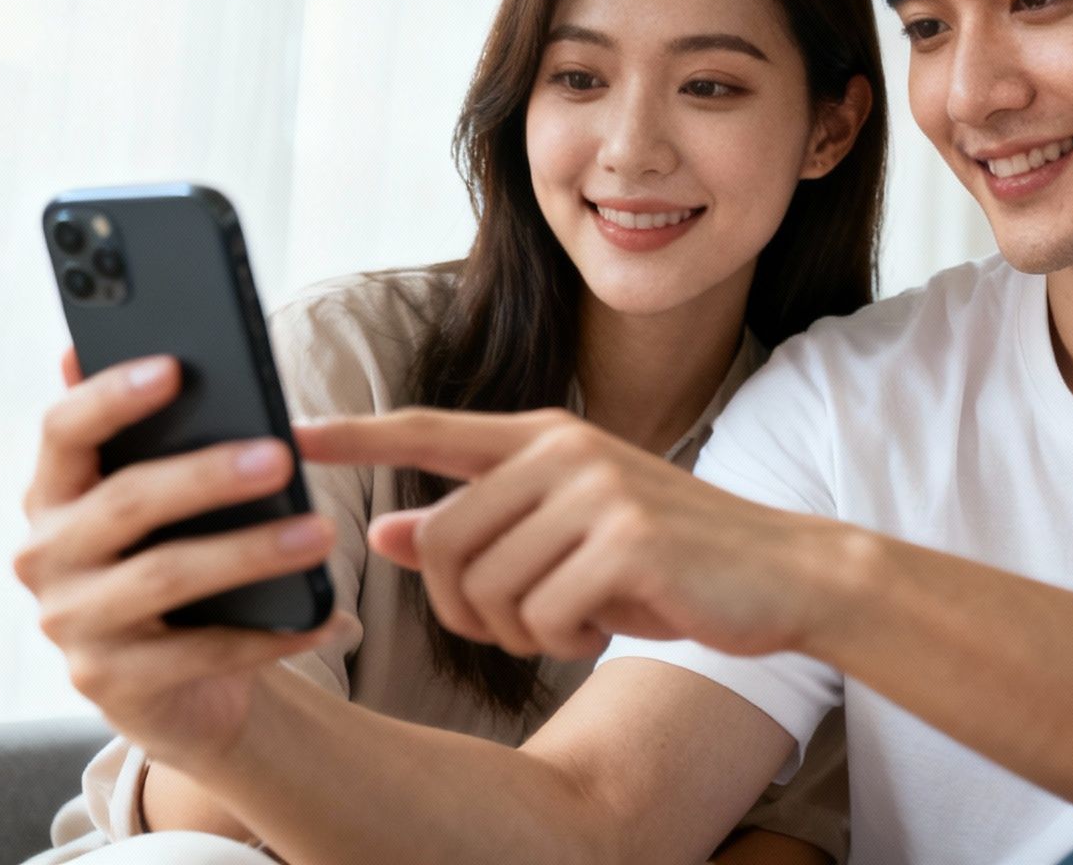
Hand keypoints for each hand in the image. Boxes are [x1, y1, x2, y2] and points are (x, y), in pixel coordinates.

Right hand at [14, 348, 347, 771]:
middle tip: (280, 455)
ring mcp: (73, 624)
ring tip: (321, 532)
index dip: (111, 396)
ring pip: (165, 576)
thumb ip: (153, 438)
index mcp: (53, 494)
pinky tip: (326, 615)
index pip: (63, 431)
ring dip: (250, 552)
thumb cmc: (173, 564)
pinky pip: (202, 652)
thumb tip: (139, 353)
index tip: (174, 367)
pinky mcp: (110, 684)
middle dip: (207, 474)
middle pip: (125, 501)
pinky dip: (271, 634)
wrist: (176, 687)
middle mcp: (45, 557)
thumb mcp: (160, 505)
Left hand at [295, 409, 856, 661]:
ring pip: (487, 586)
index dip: (356, 433)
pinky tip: (604, 630)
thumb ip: (481, 529)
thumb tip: (384, 532)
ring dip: (520, 632)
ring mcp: (595, 490)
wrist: (784, 575)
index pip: (431, 429)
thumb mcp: (570, 540)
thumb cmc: (671, 562)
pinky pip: (542, 614)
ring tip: (574, 622)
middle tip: (526, 626)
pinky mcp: (624, 540)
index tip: (289, 434)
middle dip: (468, 610)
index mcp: (545, 439)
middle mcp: (563, 451)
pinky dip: (564, 643)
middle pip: (445, 543)